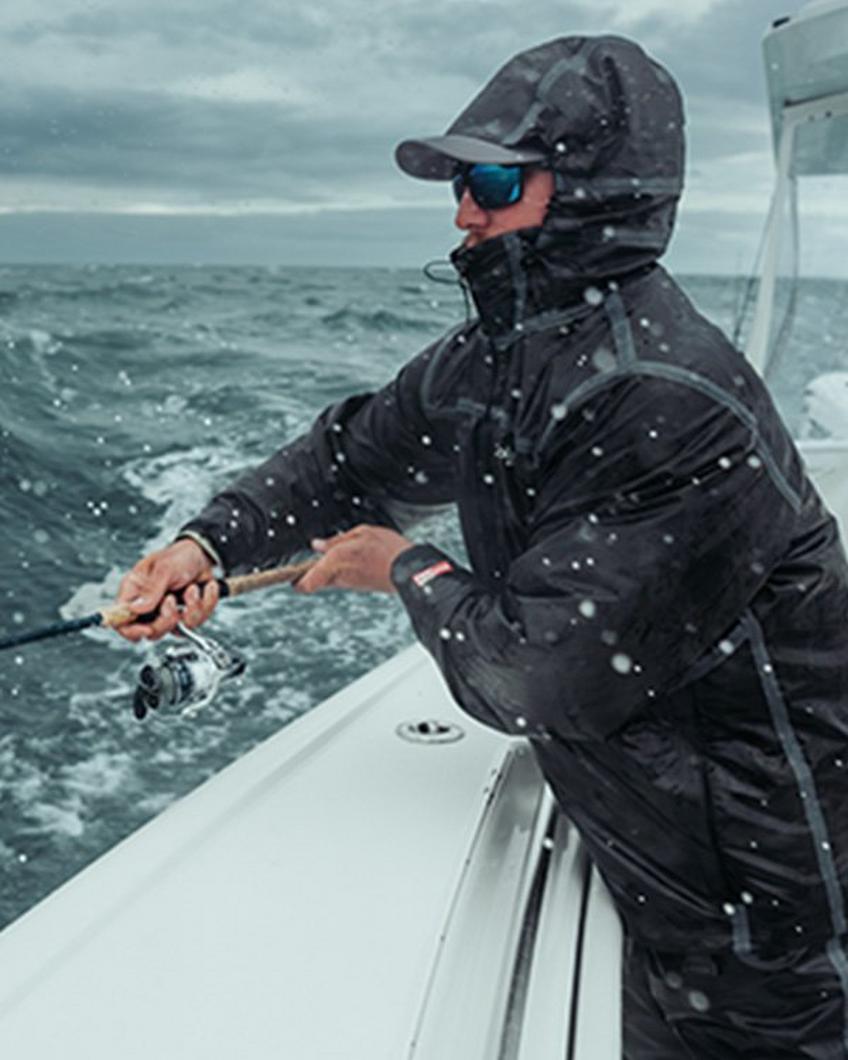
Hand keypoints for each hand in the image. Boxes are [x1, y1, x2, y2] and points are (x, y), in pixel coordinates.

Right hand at [116, 538, 218, 640]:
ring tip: (193, 589)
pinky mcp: (185, 614)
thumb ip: (151, 590)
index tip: (147, 629)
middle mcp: (148, 605)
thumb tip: (135, 609)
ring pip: (175, 630)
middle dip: (166, 620)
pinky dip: (205, 605)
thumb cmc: (178, 556)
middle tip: (173, 600)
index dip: (131, 631)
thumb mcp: (164, 568)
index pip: (121, 620)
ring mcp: (167, 612)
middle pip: (150, 631)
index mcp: (134, 592)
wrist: (203, 554)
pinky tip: (205, 589)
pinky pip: (195, 622)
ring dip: (190, 609)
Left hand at [294, 525, 413, 594]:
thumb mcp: (362, 533)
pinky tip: (356, 557)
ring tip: (341, 551)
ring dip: (329, 568)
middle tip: (317, 553)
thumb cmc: (388, 549)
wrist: (411, 568)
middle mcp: (340, 577)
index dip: (295, 581)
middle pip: (315, 579)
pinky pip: (344, 578)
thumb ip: (336, 540)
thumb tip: (317, 545)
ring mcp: (350, 584)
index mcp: (335, 562)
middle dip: (313, 568)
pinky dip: (344, 569)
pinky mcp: (360, 587)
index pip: (305, 583)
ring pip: (329, 578)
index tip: (289, 576)